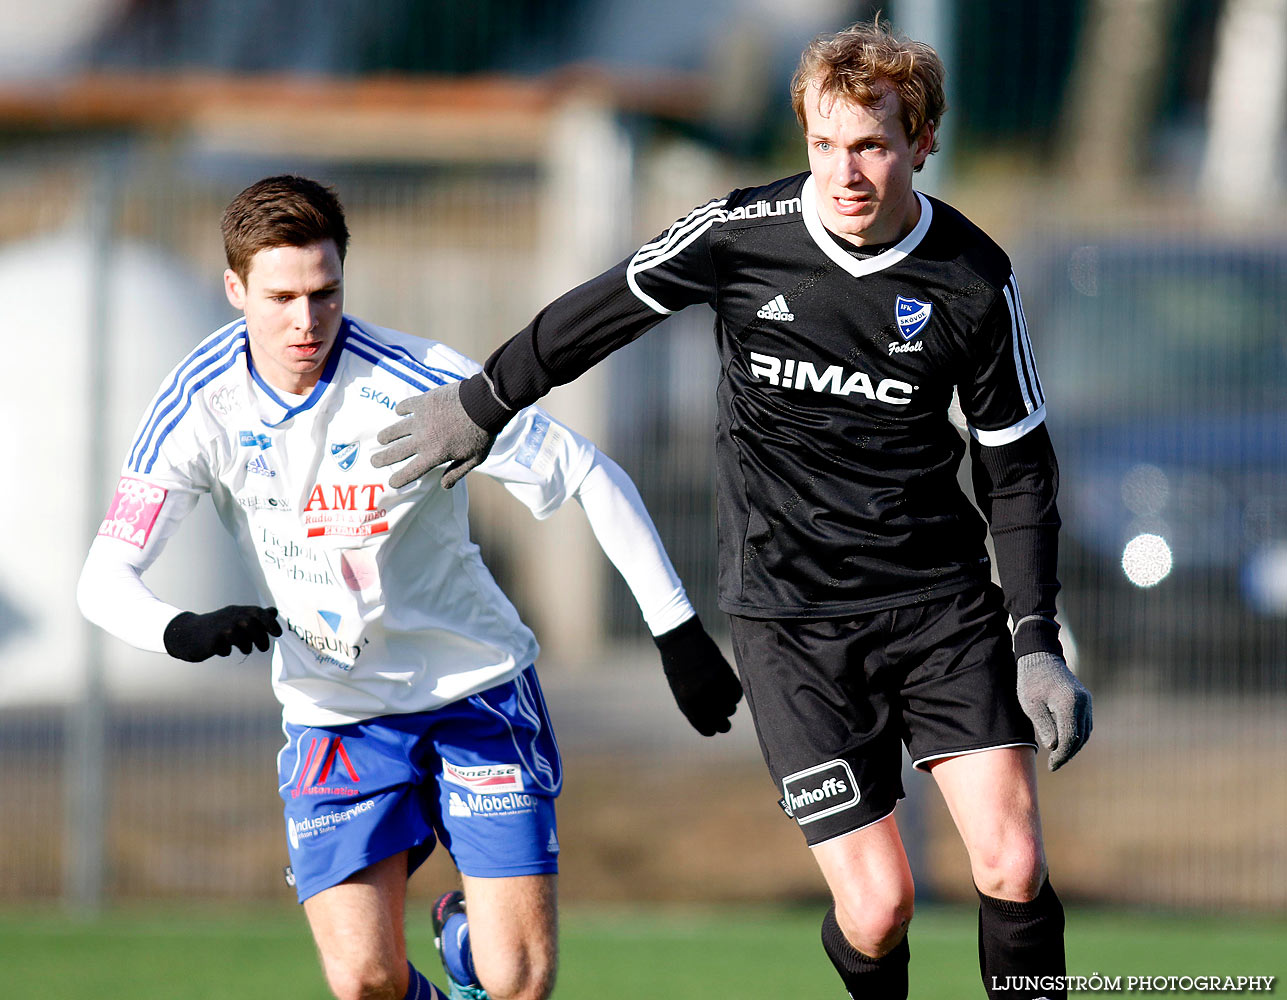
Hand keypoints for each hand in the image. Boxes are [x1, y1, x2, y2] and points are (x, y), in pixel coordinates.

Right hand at [163, 605, 281, 661]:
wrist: (189, 633)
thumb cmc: (218, 627)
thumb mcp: (237, 618)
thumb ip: (256, 616)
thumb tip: (275, 611)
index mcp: (238, 611)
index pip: (258, 612)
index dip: (270, 622)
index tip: (279, 634)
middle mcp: (229, 617)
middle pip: (251, 625)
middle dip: (260, 638)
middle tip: (262, 648)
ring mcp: (220, 628)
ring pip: (239, 637)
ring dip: (246, 646)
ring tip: (245, 649)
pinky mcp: (211, 640)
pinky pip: (224, 648)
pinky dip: (226, 651)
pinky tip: (224, 650)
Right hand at [371, 381, 495, 489]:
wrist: (484, 404)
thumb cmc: (483, 434)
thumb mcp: (475, 459)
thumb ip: (457, 472)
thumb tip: (444, 486)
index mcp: (435, 455)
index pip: (411, 471)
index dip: (400, 479)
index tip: (391, 483)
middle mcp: (423, 439)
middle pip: (397, 452)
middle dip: (383, 458)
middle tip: (373, 461)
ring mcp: (421, 419)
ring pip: (396, 429)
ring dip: (387, 435)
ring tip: (380, 438)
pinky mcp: (423, 402)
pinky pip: (406, 406)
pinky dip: (400, 409)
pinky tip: (398, 412)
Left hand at [653, 616, 742, 735]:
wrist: (680, 640)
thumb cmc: (678, 666)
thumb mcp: (681, 691)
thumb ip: (695, 707)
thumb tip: (713, 721)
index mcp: (687, 704)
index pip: (707, 729)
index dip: (712, 729)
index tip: (715, 726)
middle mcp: (702, 698)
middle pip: (722, 723)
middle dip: (724, 723)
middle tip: (725, 719)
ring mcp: (715, 686)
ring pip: (731, 708)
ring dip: (728, 705)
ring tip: (720, 695)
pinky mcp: (725, 673)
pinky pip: (737, 694)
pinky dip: (735, 693)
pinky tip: (728, 688)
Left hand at [1015, 651, 1092, 770]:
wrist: (1040, 656)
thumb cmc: (1031, 680)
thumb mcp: (1031, 704)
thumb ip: (1043, 726)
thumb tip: (1054, 747)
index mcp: (1069, 704)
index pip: (1069, 738)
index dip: (1061, 755)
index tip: (1052, 766)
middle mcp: (1083, 703)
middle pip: (1080, 737)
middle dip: (1068, 753)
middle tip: (1054, 765)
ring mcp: (1087, 701)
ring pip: (1085, 732)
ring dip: (1074, 746)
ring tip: (1058, 757)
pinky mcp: (1085, 700)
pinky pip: (1084, 724)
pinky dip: (1077, 736)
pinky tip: (1065, 743)